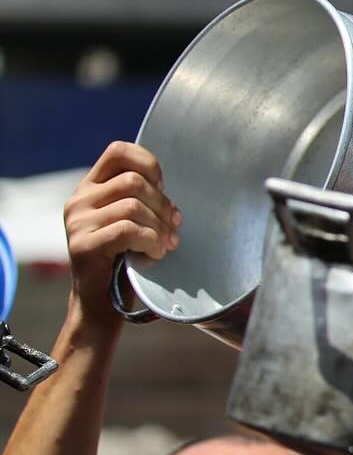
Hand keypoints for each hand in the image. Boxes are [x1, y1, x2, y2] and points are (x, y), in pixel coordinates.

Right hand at [63, 142, 179, 316]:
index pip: (118, 152)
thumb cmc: (126, 260)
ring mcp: (78, 223)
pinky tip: (155, 253)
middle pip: (134, 182)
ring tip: (164, 244)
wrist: (102, 302)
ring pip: (134, 207)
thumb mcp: (132, 221)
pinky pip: (129, 231)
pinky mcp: (83, 245)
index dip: (148, 163)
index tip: (162, 187)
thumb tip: (167, 191)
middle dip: (163, 205)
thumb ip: (142, 200)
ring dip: (159, 227)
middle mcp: (79, 201)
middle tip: (174, 227)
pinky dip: (151, 241)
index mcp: (91, 188)